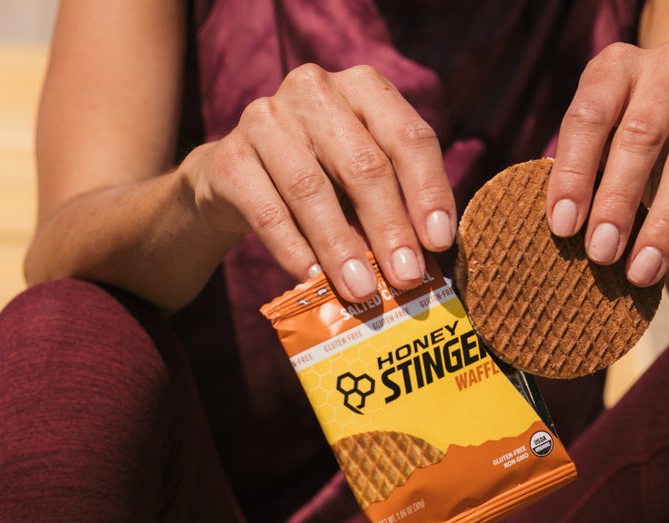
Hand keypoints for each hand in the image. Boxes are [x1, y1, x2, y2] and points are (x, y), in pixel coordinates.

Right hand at [182, 63, 456, 301]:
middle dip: (389, 227)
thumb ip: (389, 202)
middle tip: (405, 276)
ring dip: (340, 246)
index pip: (408, 137)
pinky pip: (267, 212)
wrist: (233, 179)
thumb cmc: (315, 178)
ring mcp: (266, 119)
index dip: (428, 191)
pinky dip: (293, 250)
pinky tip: (311, 280)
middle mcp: (314, 90)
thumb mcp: (356, 176)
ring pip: (311, 190)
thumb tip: (422, 257)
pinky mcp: (229, 156)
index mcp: (362, 86)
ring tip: (360, 289)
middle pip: (363, 165)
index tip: (439, 243)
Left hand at [547, 40, 668, 287]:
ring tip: (642, 270)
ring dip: (666, 220)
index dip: (573, 174)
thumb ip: (577, 177)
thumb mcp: (589, 152)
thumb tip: (564, 228)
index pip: (589, 116)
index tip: (563, 227)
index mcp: (615, 67)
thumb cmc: (613, 150)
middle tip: (601, 254)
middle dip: (618, 201)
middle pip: (642, 135)